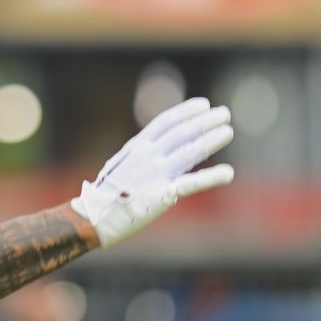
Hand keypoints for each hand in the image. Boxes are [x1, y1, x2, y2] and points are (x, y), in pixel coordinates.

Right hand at [71, 97, 233, 247]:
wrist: (93, 216)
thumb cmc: (107, 193)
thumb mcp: (122, 166)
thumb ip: (143, 156)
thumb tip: (162, 149)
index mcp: (136, 147)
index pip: (165, 122)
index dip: (186, 111)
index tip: (203, 104)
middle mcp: (147, 156)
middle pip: (181, 132)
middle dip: (204, 121)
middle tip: (224, 113)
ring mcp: (156, 174)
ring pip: (189, 151)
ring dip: (211, 139)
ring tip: (227, 131)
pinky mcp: (163, 194)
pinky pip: (192, 183)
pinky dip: (212, 177)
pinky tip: (228, 173)